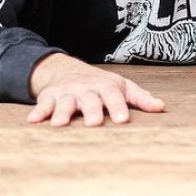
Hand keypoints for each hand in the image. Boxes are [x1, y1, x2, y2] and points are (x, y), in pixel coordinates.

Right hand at [27, 53, 165, 126]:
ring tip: (59, 124)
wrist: (68, 70)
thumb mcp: (122, 87)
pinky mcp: (50, 98)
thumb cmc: (101, 85)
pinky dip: (38, 112)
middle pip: (90, 100)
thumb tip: (162, 107)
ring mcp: (67, 93)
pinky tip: (33, 122)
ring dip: (62, 112)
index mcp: (106, 87)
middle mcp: (86, 89)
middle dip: (92, 111)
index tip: (123, 120)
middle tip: (94, 124)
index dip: (118, 107)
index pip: (114, 96)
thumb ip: (141, 98)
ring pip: (65, 103)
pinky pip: (43, 105)